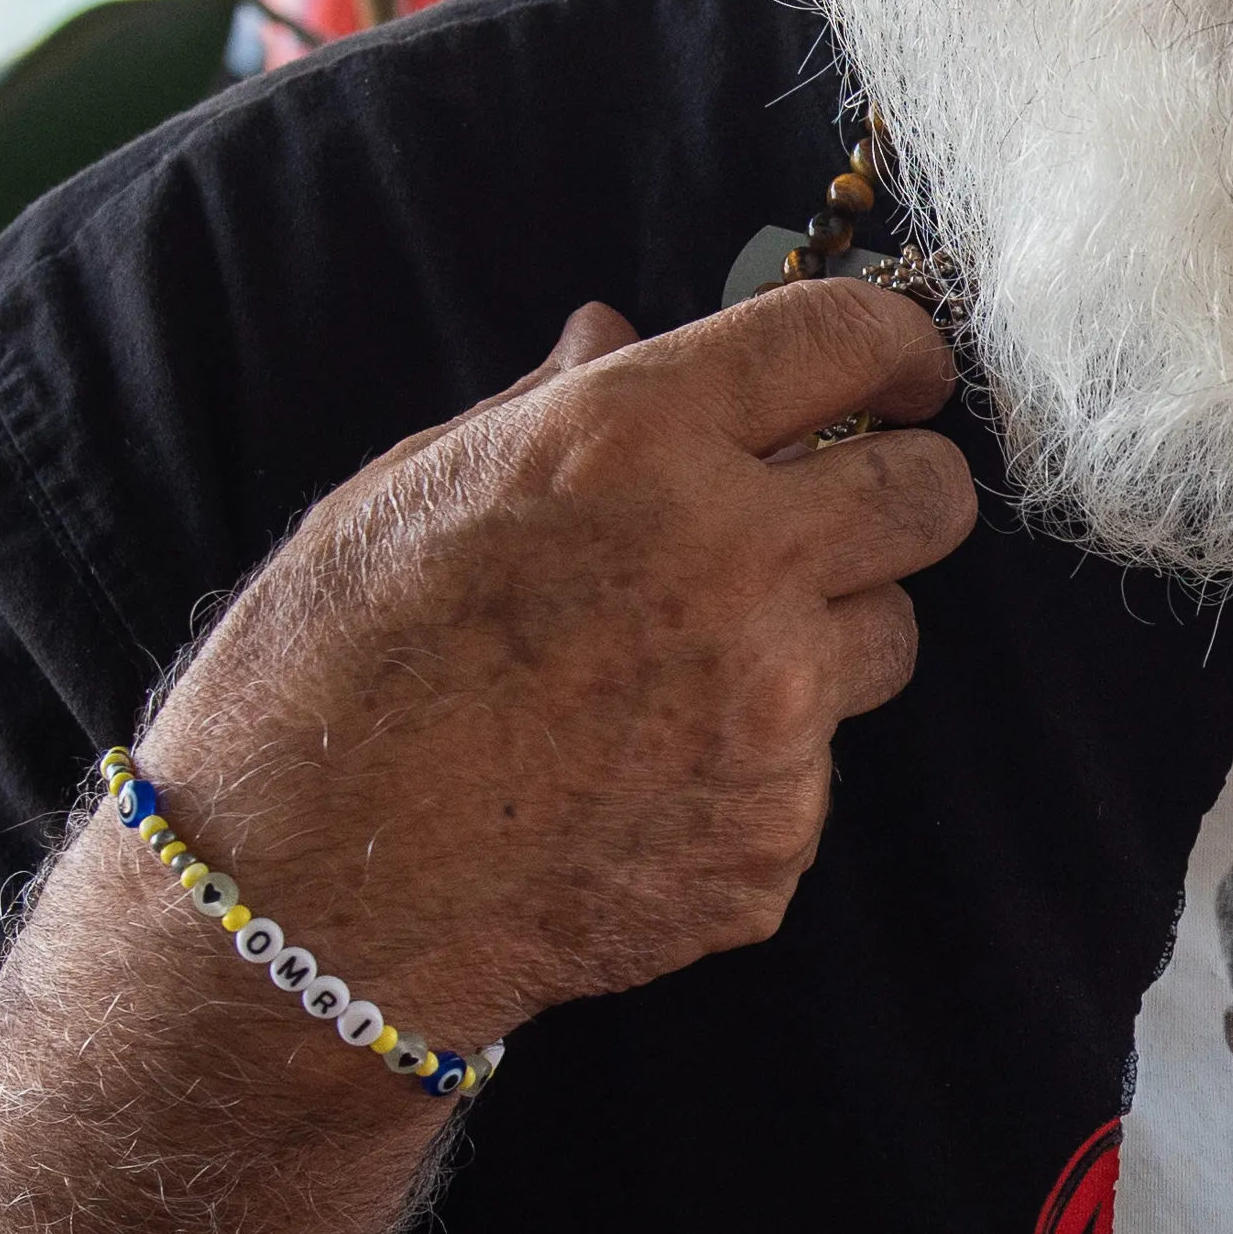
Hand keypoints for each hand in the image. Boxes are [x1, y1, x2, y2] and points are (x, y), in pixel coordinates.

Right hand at [126, 277, 974, 1054]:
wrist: (303, 901)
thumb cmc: (327, 674)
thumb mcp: (412, 492)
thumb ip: (549, 405)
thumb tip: (618, 332)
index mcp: (637, 441)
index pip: (847, 340)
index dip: (899, 344)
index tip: (905, 368)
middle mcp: (733, 562)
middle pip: (929, 495)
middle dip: (901, 489)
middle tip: (843, 511)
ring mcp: (771, 713)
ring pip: (887, 637)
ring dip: (822, 637)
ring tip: (688, 672)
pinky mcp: (775, 837)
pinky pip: (812, 774)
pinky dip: (750, 771)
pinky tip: (637, 786)